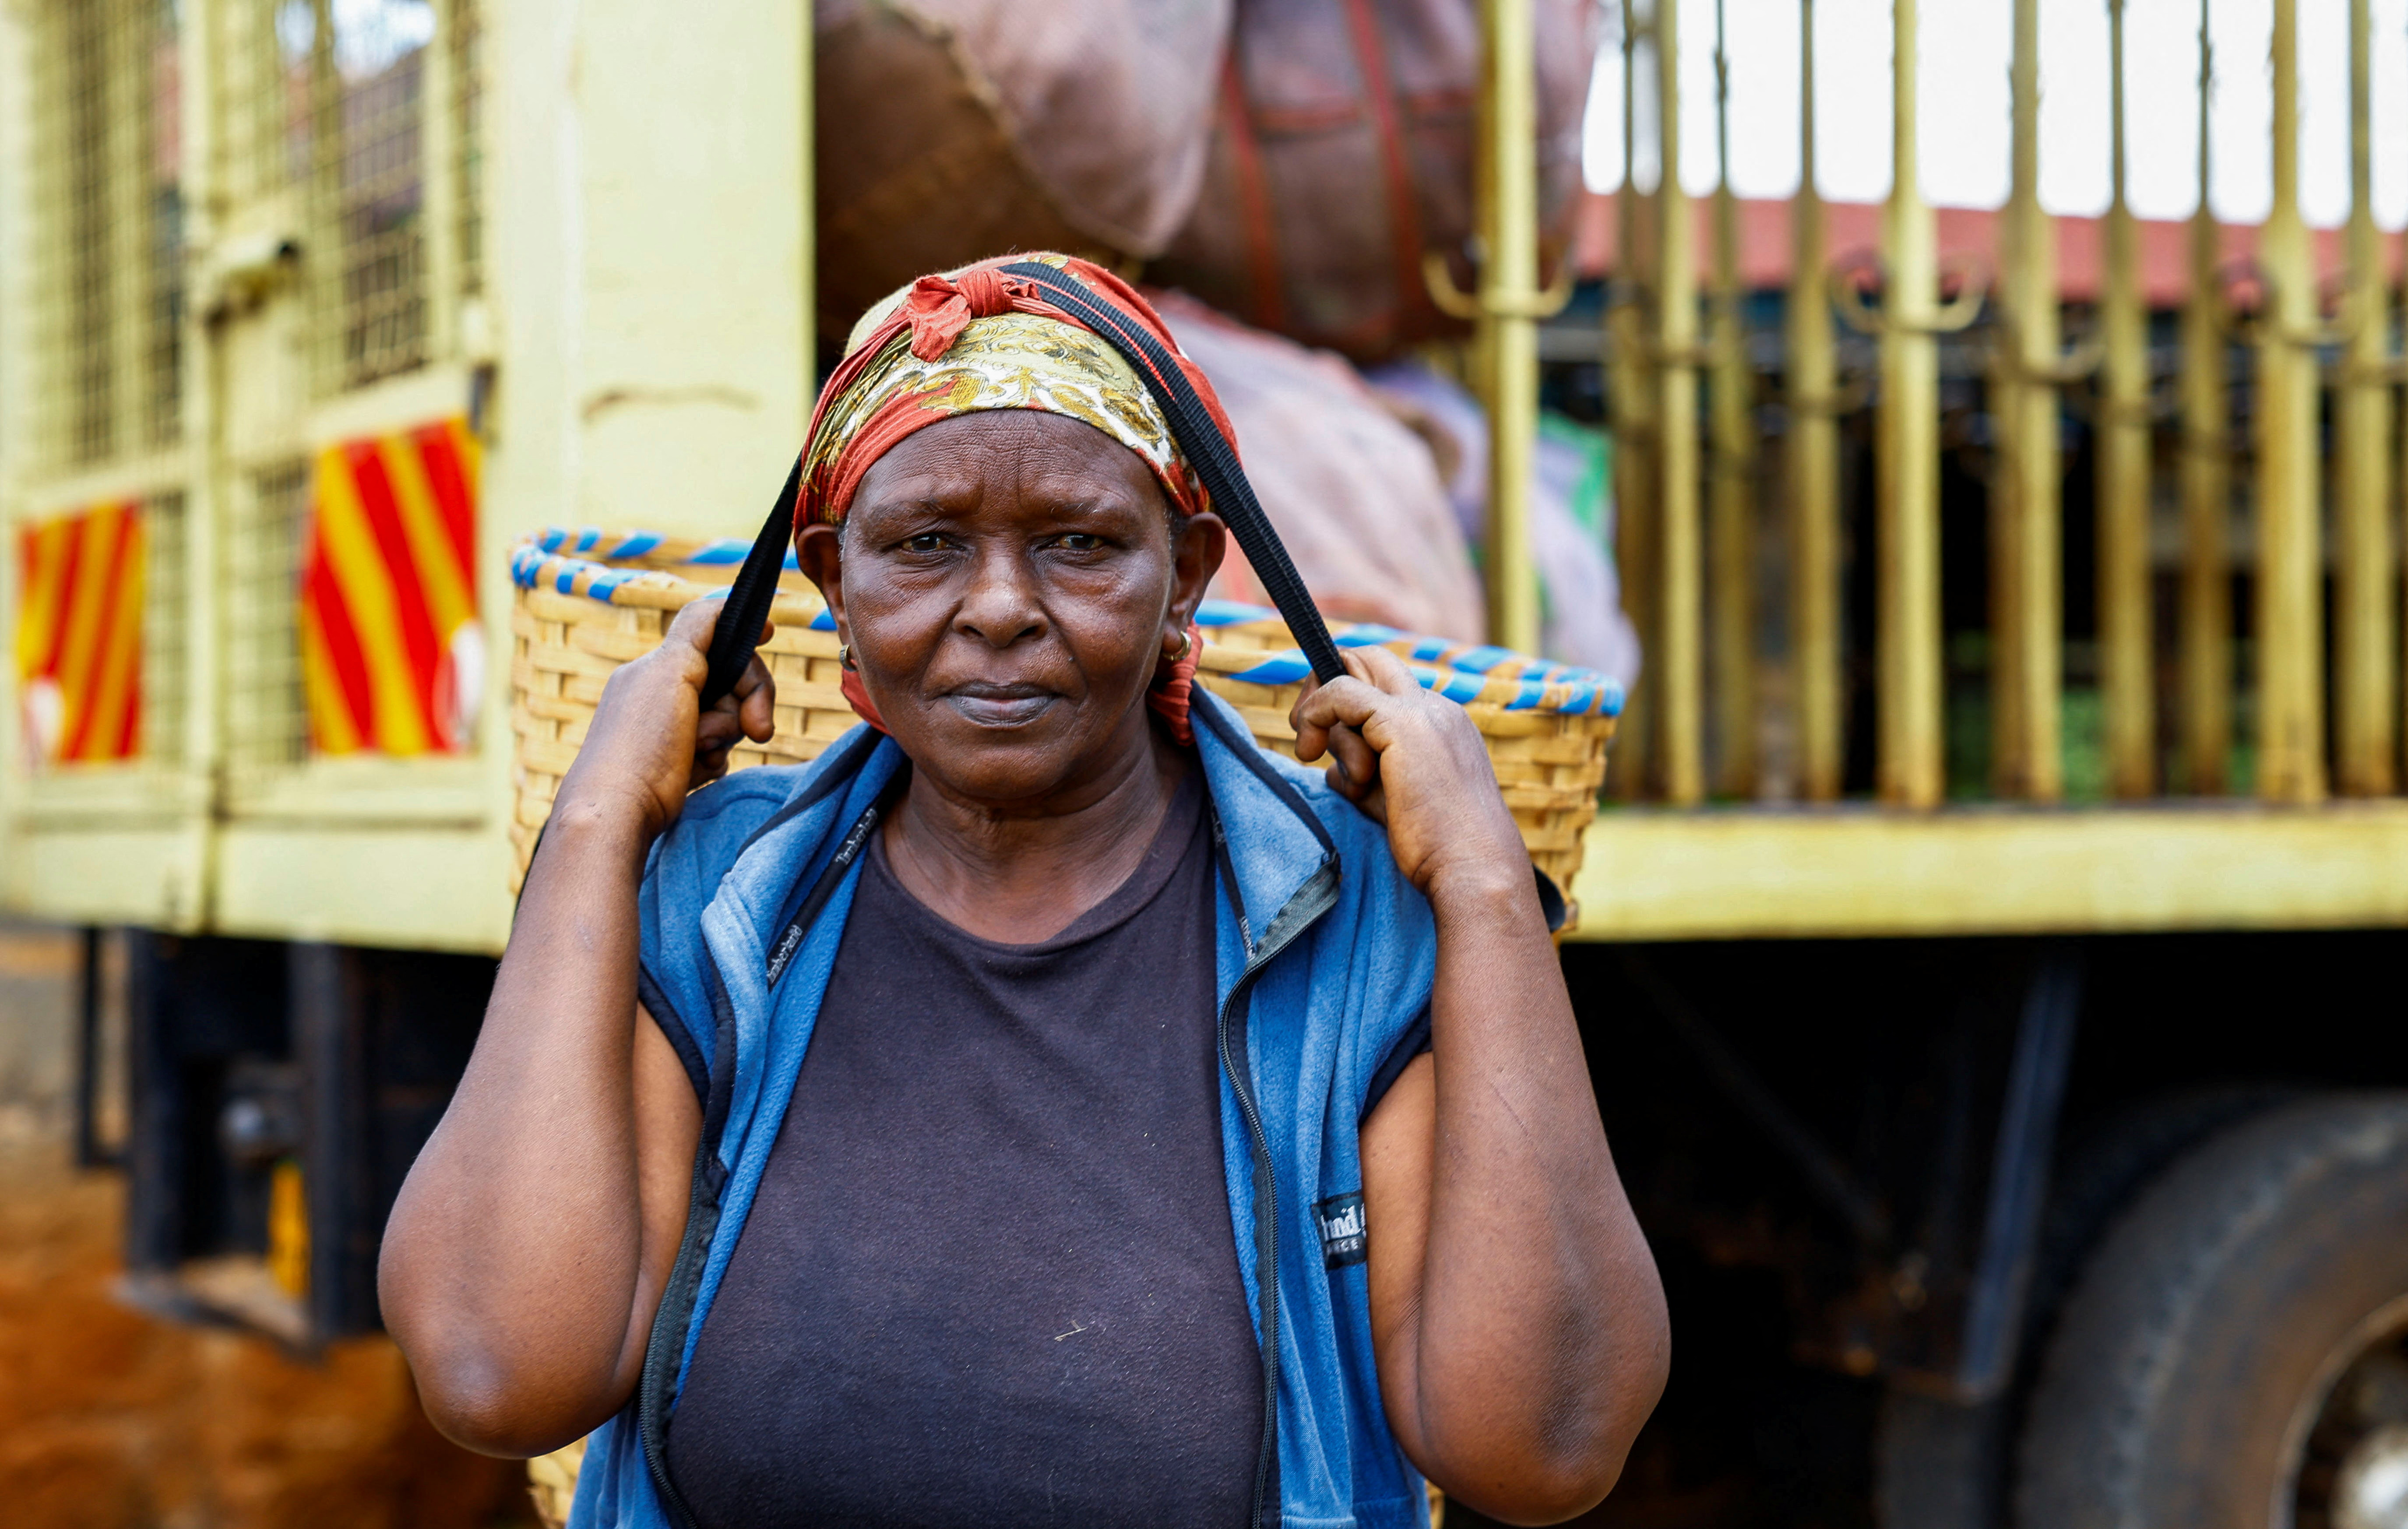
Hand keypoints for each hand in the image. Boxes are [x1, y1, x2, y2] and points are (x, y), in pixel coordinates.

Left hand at [551, 598, 776, 843]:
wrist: (620, 808)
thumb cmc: (642, 740)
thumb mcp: (671, 668)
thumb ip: (698, 628)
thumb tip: (723, 603)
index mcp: (656, 668)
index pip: (713, 639)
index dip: (744, 638)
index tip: (771, 632)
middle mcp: (662, 695)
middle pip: (731, 682)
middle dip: (747, 701)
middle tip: (759, 729)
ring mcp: (670, 731)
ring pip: (728, 719)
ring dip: (725, 734)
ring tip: (700, 750)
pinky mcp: (677, 763)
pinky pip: (718, 751)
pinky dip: (714, 760)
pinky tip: (696, 770)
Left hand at [1289, 646, 1529, 898]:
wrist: (1474, 870)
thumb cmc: (1438, 849)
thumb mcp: (1393, 804)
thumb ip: (1364, 779)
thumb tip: (1329, 772)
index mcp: (1440, 723)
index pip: (1382, 685)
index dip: (1341, 702)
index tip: (1319, 738)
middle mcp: (1435, 708)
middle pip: (1367, 658)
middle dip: (1323, 685)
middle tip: (1303, 731)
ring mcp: (1423, 712)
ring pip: (1351, 671)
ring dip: (1321, 712)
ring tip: (1321, 760)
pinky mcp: (1403, 725)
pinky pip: (1341, 693)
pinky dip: (1316, 715)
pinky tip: (1311, 753)